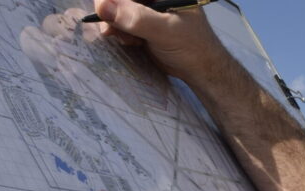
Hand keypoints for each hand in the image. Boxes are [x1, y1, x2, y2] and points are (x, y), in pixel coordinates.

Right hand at [91, 0, 223, 79]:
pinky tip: (131, 42)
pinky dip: (120, 31)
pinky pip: (122, 21)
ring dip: (116, 24)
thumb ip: (136, 18)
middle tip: (112, 28)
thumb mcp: (165, 31)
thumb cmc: (192, 47)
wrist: (202, 70)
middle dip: (113, 11)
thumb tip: (103, 6)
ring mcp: (148, 9)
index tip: (103, 9)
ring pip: (118, 9)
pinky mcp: (143, 23)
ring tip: (128, 39)